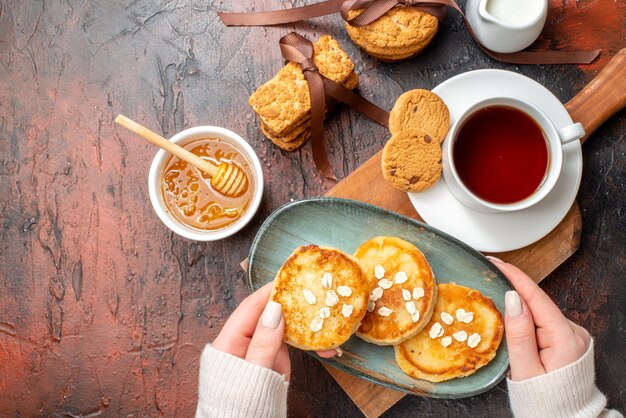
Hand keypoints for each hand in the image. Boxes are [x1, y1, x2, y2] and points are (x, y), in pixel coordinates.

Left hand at [211, 282, 338, 380]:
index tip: (287, 279)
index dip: (269, 291)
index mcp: (230, 341)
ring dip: (308, 328)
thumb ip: (264, 341)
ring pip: (285, 329)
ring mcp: (260, 350)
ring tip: (331, 328)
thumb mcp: (253, 372)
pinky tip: (328, 348)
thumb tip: (275, 308)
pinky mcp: (272, 360)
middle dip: (295, 308)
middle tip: (315, 297)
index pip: (251, 307)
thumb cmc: (238, 404)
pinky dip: (309, 345)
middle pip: (270, 315)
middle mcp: (245, 341)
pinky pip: (292, 346)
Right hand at [487, 257, 589, 380]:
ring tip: (495, 301)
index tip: (496, 262)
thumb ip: (519, 333)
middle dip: (512, 291)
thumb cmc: (543, 400)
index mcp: (564, 338)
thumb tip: (512, 298)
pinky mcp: (567, 341)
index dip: (514, 276)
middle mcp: (573, 333)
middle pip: (536, 303)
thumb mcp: (525, 369)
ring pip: (539, 313)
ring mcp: (572, 337)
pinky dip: (526, 320)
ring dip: (518, 308)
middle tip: (487, 277)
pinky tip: (512, 321)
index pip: (536, 297)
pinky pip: (542, 323)